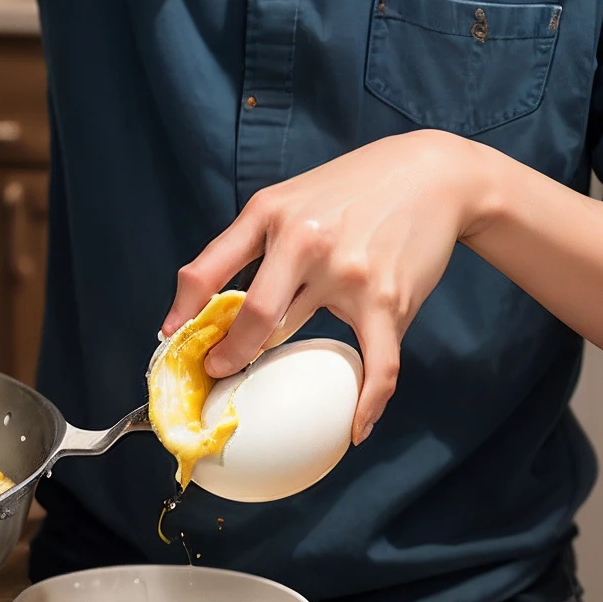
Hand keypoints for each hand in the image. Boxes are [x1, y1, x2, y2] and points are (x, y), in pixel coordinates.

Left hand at [161, 133, 491, 442]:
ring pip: (297, 338)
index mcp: (269, 213)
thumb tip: (211, 299)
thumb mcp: (291, 197)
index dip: (182, 313)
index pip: (207, 271)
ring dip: (281, 367)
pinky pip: (375, 365)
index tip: (170, 340)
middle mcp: (303, 241)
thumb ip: (253, 241)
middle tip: (218, 373)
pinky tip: (356, 427)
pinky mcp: (387, 299)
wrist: (432, 175)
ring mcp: (347, 273)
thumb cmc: (353, 188)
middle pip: (251, 317)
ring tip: (273, 386)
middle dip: (227, 356)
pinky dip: (366, 403)